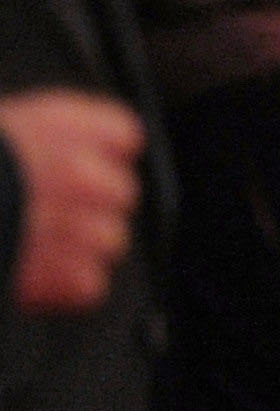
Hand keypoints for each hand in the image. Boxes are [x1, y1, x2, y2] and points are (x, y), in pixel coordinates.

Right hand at [1, 89, 141, 312]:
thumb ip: (30, 135)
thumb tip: (55, 148)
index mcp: (58, 127)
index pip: (122, 134)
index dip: (98, 148)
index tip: (77, 157)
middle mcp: (82, 176)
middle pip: (120, 190)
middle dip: (87, 200)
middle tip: (41, 206)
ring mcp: (83, 228)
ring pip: (110, 238)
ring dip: (74, 242)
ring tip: (27, 239)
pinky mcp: (70, 278)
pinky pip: (89, 283)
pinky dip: (62, 283)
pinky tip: (27, 269)